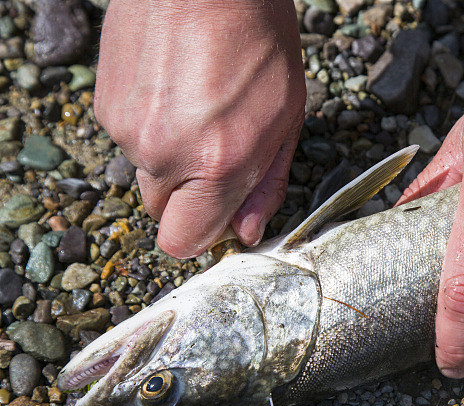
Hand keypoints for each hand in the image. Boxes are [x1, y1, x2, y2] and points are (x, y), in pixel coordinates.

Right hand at [95, 0, 304, 257]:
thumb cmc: (259, 37)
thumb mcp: (288, 116)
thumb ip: (267, 183)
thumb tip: (247, 232)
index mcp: (218, 164)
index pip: (185, 242)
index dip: (204, 232)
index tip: (221, 212)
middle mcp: (165, 154)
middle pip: (163, 212)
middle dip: (189, 194)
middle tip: (216, 148)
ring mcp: (128, 129)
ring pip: (147, 171)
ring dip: (170, 154)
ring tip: (196, 104)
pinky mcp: (105, 104)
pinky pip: (128, 138)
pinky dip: (150, 124)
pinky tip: (173, 87)